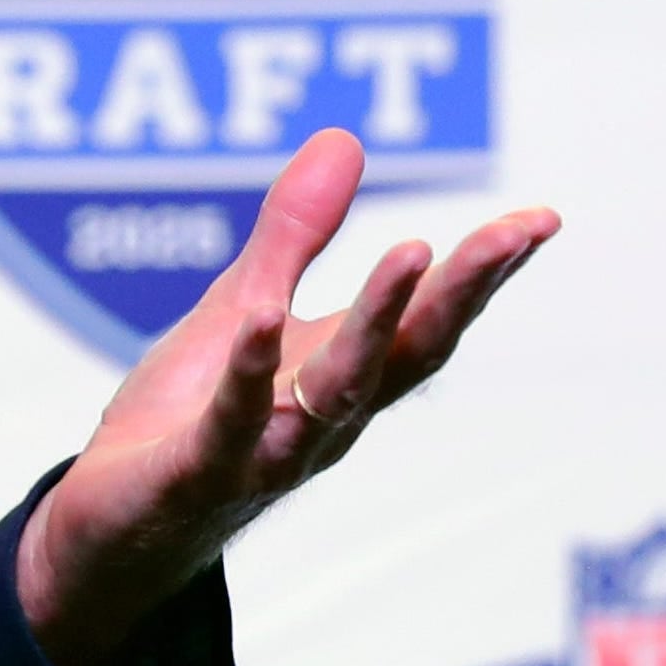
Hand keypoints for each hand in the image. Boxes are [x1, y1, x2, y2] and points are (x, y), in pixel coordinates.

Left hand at [17, 128, 557, 665]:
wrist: (122, 529)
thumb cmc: (195, 416)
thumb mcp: (244, 308)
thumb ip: (293, 235)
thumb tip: (346, 136)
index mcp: (345, 377)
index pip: (430, 322)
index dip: (486, 273)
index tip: (543, 219)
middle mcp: (327, 420)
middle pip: (408, 354)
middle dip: (463, 291)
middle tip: (512, 233)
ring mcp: (270, 451)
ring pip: (338, 391)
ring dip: (377, 323)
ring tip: (414, 250)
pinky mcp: (199, 472)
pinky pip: (232, 422)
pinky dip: (250, 370)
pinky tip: (259, 315)